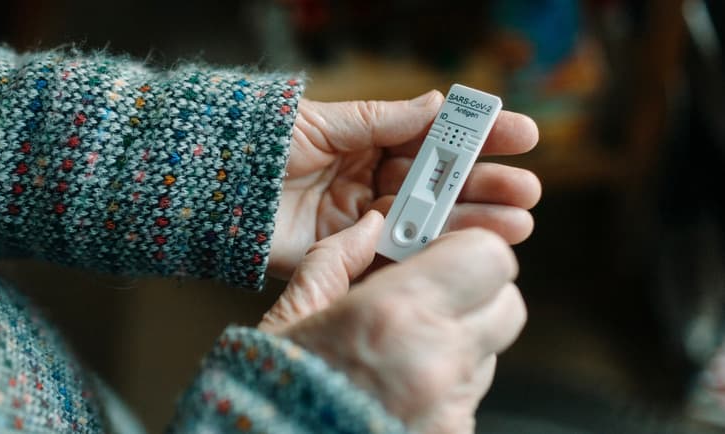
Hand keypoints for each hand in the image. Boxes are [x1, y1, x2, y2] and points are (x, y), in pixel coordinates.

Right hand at [260, 213, 524, 432]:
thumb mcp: (292, 316)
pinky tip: (400, 389)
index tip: (443, 252)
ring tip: (402, 352)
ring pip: (488, 351)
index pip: (487, 256)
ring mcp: (450, 405)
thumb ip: (333, 261)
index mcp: (393, 312)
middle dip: (476, 293)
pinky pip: (469, 395)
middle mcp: (435, 358)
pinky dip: (445, 385)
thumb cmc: (274, 390)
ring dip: (458, 341)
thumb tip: (367, 227)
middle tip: (432, 297)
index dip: (470, 248)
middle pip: (506, 304)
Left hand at [269, 91, 540, 277]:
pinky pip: (394, 253)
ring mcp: (360, 219)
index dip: (476, 138)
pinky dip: (430, 252)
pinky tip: (467, 249)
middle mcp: (369, 180)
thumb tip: (436, 106)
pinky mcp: (344, 253)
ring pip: (426, 221)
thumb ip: (380, 121)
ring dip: (472, 222)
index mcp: (366, 142)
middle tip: (527, 189)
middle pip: (438, 185)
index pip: (432, 140)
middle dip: (485, 186)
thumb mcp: (324, 122)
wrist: (211, 187)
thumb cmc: (261, 144)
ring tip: (517, 222)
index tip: (521, 135)